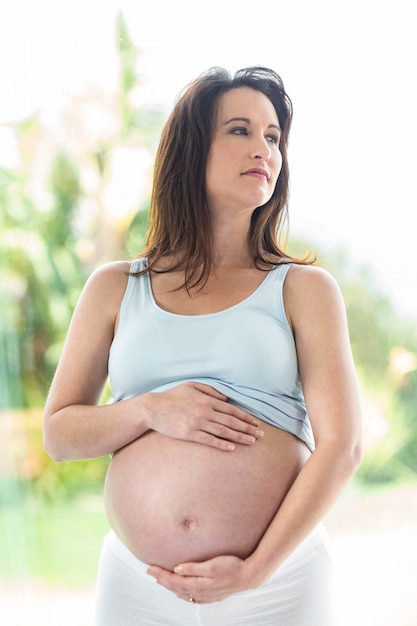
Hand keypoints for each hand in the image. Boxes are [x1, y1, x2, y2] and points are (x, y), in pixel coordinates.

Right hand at [146, 382, 263, 450]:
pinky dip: (222, 444)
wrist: (153, 409)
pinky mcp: (189, 434)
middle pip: (231, 421)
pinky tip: (232, 448)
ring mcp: (197, 423)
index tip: (256, 423)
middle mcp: (205, 411)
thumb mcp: (191, 387)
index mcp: (207, 400)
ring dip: (239, 437)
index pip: (231, 410)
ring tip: (251, 442)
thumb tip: (226, 399)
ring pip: (223, 431)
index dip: (246, 417)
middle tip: (260, 435)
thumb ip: (210, 391)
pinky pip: (209, 440)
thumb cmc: (172, 397)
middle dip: (248, 428)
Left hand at [146, 554, 257, 603]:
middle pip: (176, 587)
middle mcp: (200, 592)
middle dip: (161, 579)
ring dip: (170, 587)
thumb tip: (177, 568)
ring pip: (182, 593)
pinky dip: (182, 594)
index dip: (161, 574)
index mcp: (198, 583)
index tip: (150, 567)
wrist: (249, 576)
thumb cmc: (232, 567)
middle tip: (149, 571)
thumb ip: (194, 567)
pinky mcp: (211, 595)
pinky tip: (180, 593)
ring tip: (160, 581)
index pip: (174, 579)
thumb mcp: (212, 564)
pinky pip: (192, 597)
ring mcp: (206, 595)